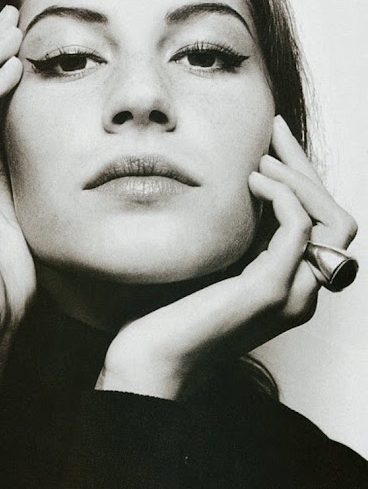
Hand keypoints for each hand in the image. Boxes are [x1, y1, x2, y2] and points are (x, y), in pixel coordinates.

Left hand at [96, 116, 357, 399]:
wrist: (151, 356)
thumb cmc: (173, 308)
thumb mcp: (217, 257)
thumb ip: (241, 231)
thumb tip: (244, 179)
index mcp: (289, 281)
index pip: (321, 221)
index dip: (302, 176)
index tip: (272, 140)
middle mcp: (302, 290)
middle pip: (336, 216)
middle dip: (305, 167)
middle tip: (272, 132)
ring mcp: (292, 293)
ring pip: (332, 220)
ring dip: (298, 180)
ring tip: (259, 161)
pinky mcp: (269, 291)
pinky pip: (299, 228)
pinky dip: (282, 196)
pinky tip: (251, 181)